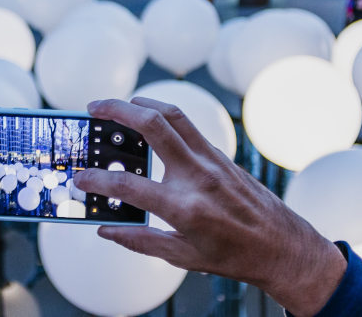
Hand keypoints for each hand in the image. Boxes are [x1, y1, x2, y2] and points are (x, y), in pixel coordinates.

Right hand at [74, 98, 345, 316]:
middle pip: (152, 125)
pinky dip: (164, 117)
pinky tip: (148, 122)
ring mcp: (211, 161)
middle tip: (92, 108)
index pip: (128, 185)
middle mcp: (198, 176)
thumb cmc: (234, 257)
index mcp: (184, 208)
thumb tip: (105, 228)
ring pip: (173, 115)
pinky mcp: (221, 156)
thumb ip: (140, 240)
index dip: (96, 180)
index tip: (79, 176)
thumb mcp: (182, 257)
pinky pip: (187, 127)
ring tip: (117, 105)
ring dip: (141, 103)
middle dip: (116, 111)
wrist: (282, 248)